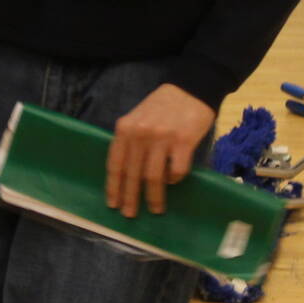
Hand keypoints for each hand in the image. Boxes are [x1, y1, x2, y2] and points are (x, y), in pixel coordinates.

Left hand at [106, 84, 214, 217]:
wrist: (190, 88)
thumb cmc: (162, 106)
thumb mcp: (138, 118)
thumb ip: (130, 141)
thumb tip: (126, 175)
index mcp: (125, 128)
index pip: (115, 163)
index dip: (114, 187)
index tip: (113, 204)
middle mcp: (140, 133)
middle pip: (132, 174)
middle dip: (130, 198)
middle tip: (130, 214)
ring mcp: (162, 138)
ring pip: (153, 177)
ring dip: (154, 197)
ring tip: (155, 209)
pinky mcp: (183, 141)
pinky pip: (176, 170)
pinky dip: (174, 180)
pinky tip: (173, 181)